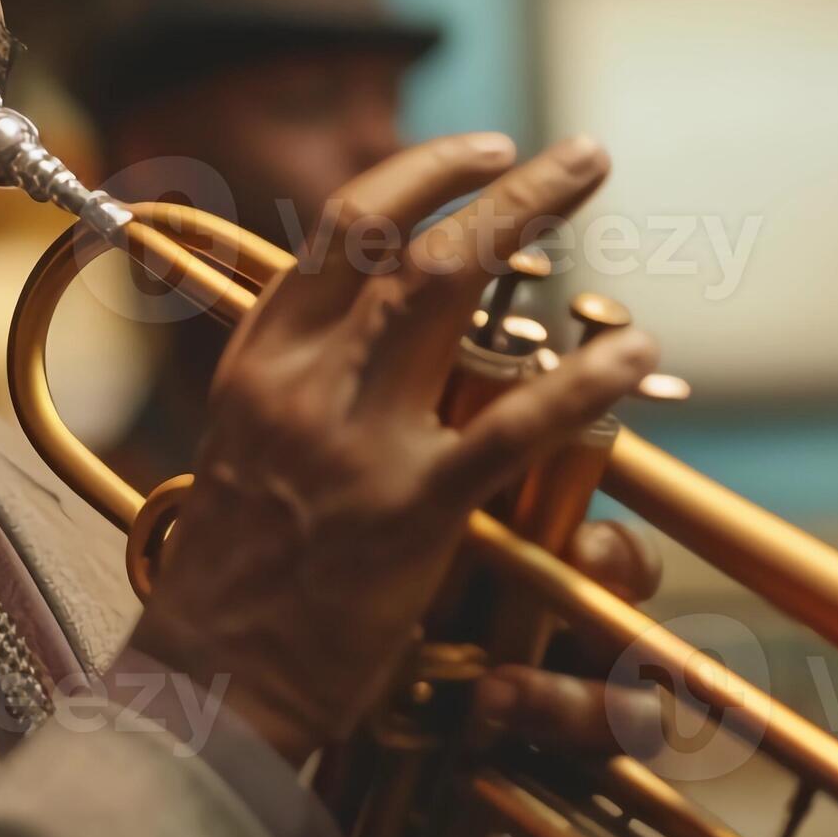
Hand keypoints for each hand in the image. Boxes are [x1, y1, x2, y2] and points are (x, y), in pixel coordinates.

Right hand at [125, 134, 660, 765]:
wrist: (209, 683)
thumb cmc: (233, 580)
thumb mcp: (246, 449)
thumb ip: (302, 384)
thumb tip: (371, 336)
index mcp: (260, 360)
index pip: (342, 229)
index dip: (423, 174)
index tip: (483, 153)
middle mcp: (302, 381)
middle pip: (410, 242)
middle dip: (504, 183)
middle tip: (579, 158)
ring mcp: (355, 441)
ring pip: (448, 291)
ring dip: (533, 223)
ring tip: (599, 200)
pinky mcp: (408, 511)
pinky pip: (509, 426)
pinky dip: (579, 380)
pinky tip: (628, 352)